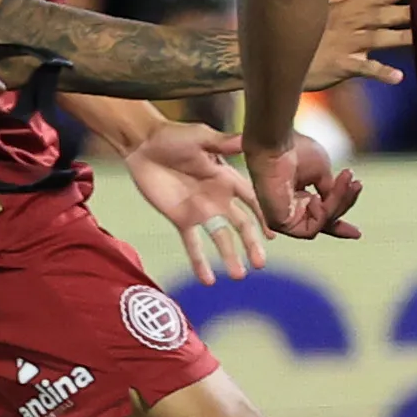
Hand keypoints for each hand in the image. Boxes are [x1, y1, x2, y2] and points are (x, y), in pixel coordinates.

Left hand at [124, 119, 270, 280]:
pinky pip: (193, 244)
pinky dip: (200, 262)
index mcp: (228, 178)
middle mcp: (219, 198)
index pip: (252, 200)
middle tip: (260, 263)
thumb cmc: (173, 136)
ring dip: (230, 257)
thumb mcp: (201, 137)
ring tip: (238, 275)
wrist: (142, 145)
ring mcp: (200, 211)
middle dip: (251, 244)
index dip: (264, 216)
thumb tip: (249, 139)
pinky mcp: (181, 220)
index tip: (274, 234)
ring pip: (220, 238)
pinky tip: (208, 280)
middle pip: (241, 225)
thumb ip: (224, 142)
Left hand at [246, 131, 368, 240]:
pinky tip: (318, 197)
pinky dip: (322, 214)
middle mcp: (288, 208)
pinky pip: (310, 229)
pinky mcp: (279, 222)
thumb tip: (334, 204)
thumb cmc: (296, 150)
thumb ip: (329, 192)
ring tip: (348, 180)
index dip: (339, 224)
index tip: (357, 234)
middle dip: (343, 205)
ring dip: (338, 203)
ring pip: (321, 223)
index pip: (319, 215)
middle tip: (358, 185)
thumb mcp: (322, 173)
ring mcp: (283, 216)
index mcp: (296, 195)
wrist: (279, 144)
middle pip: (324, 220)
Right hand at [307, 0, 411, 87]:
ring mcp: (349, 43)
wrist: (281, 52)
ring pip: (382, 38)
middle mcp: (355, 22)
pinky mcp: (342, 65)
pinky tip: (398, 76)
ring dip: (403, 38)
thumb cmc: (313, 29)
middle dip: (413, 9)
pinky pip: (364, 69)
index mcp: (355, 6)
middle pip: (389, 13)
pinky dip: (381, 72)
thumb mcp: (335, 4)